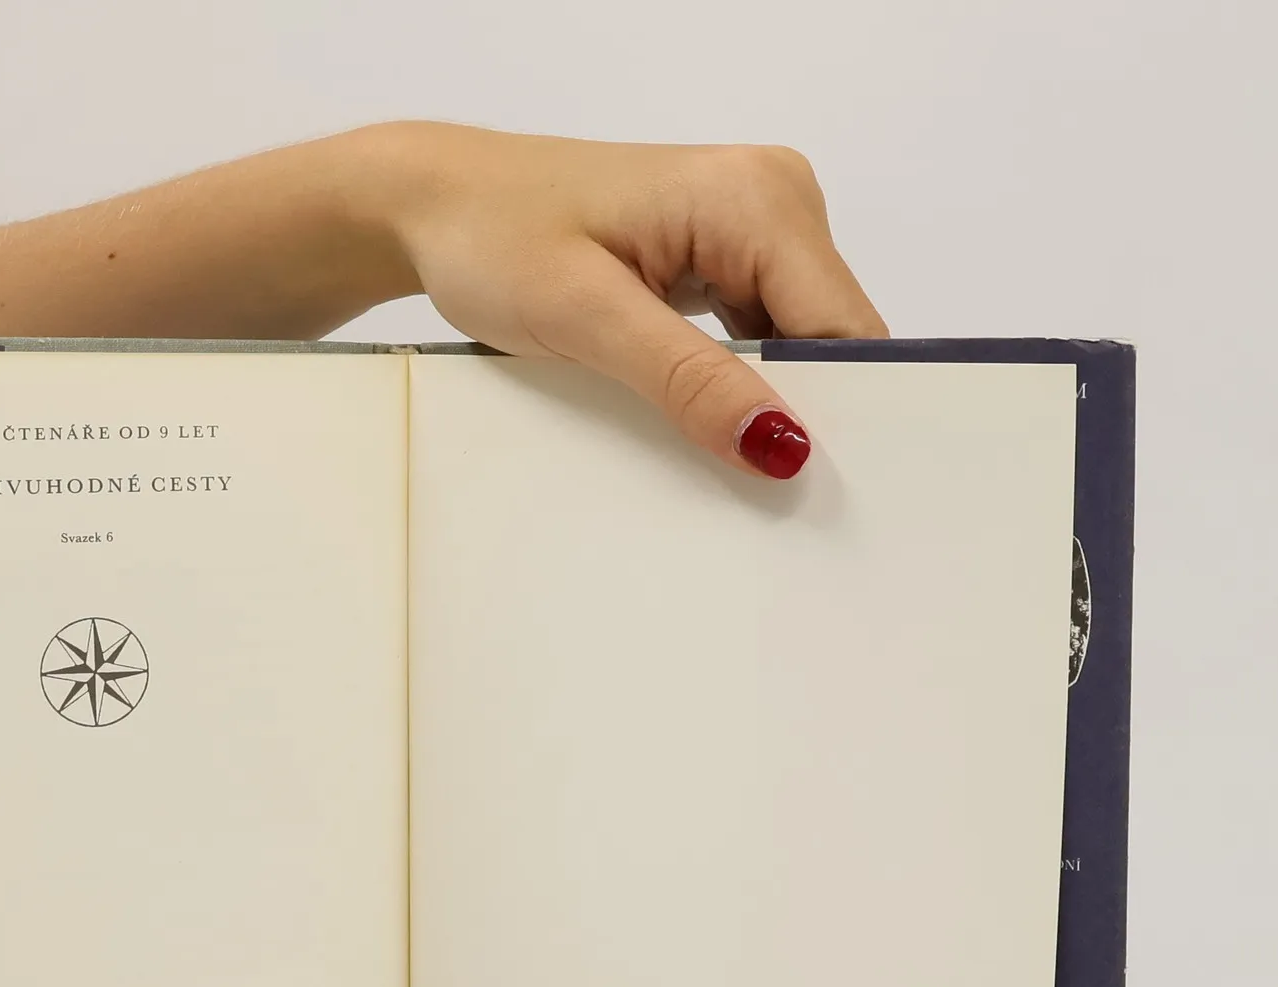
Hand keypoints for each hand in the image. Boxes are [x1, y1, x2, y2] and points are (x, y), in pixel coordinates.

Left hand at [365, 124, 887, 477]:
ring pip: (797, 344)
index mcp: (758, 198)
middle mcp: (774, 198)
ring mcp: (752, 225)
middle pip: (829, 338)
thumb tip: (781, 444)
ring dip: (768, 405)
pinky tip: (707, 425)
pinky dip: (738, 387)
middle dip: (804, 414)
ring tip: (727, 466)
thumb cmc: (493, 239)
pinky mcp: (723, 254)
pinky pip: (759, 336)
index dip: (841, 414)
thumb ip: (689, 381)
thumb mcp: (587, 318)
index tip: (811, 493)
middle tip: (763, 497)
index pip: (842, 329)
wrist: (435, 206)